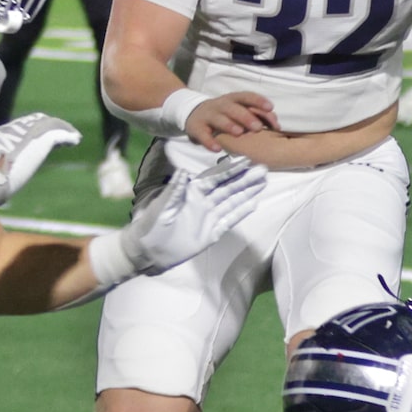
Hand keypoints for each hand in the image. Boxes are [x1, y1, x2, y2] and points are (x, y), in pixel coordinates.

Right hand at [0, 111, 80, 207]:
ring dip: (62, 129)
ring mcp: (28, 133)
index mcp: (0, 135)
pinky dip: (68, 136)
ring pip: (50, 124)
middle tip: (60, 133)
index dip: (32, 129)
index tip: (40, 135)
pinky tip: (75, 140)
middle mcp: (14, 129)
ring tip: (72, 136)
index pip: (19, 126)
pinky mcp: (41, 140)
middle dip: (49, 125)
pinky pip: (59, 134)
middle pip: (36, 120)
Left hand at [126, 156, 268, 273]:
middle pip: (228, 188)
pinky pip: (229, 221)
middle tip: (263, 170)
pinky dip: (240, 213)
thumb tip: (184, 171)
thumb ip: (175, 190)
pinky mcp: (211, 233)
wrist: (149, 251)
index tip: (246, 160)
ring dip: (246, 193)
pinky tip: (253, 204)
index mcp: (191, 192)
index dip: (230, 169)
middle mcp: (203, 202)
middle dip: (245, 179)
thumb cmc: (151, 225)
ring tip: (262, 183)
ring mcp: (208, 217)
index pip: (214, 178)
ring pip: (232, 202)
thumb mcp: (161, 206)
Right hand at [187, 90, 277, 149]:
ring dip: (229, 125)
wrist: (193, 113)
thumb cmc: (224, 113)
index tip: (270, 107)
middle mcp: (220, 105)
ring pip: (218, 118)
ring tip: (239, 133)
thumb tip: (276, 124)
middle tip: (257, 127)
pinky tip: (217, 149)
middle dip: (245, 116)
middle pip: (233, 108)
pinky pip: (202, 134)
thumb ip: (256, 115)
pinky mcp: (197, 127)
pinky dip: (209, 141)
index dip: (258, 101)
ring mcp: (208, 115)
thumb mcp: (238, 110)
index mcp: (233, 99)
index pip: (246, 96)